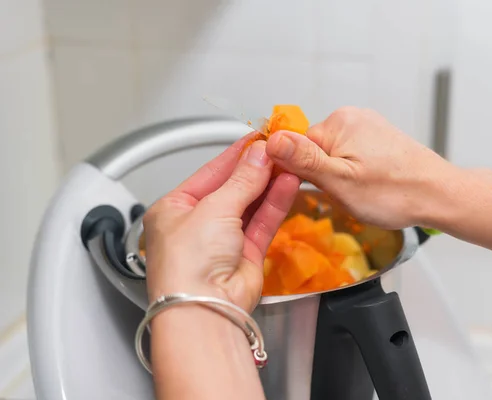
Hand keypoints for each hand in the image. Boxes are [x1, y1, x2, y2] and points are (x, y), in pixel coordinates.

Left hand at [143, 135, 299, 311]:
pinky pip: (262, 223)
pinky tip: (288, 184)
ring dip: (269, 184)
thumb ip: (241, 180)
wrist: (204, 310)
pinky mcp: (245, 255)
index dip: (236, 154)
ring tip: (289, 161)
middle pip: (232, 187)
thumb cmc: (188, 264)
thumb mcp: (213, 208)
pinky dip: (275, 204)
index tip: (258, 138)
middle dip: (256, 168)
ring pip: (250, 204)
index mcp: (174, 209)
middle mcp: (197, 225)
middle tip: (279, 148)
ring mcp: (222, 241)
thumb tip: (259, 154)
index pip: (209, 173)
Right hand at [265, 107, 456, 229]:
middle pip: (314, 151)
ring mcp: (367, 126)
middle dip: (324, 176)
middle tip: (347, 193)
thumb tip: (270, 141)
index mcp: (339, 122)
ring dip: (340, 177)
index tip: (321, 190)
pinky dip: (355, 173)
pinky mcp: (378, 138)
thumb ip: (304, 160)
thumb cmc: (395, 192)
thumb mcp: (341, 182)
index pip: (296, 147)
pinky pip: (350, 156)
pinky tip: (371, 185)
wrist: (439, 195)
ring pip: (332, 156)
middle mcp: (352, 117)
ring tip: (363, 190)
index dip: (302, 174)